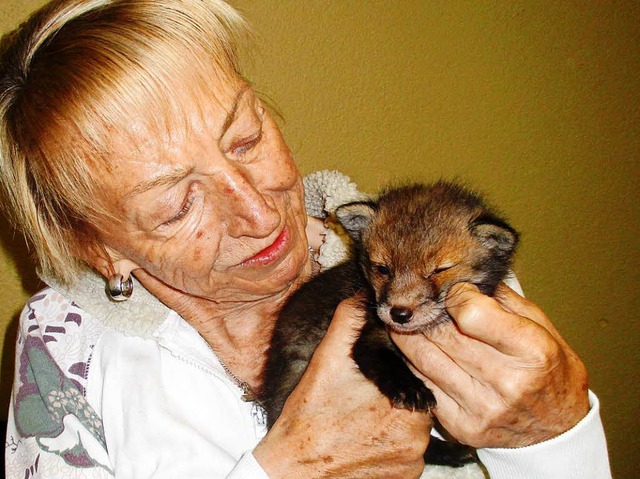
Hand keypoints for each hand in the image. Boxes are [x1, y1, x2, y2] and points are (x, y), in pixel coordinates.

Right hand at [254, 297, 431, 478]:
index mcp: (404, 403)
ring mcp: (412, 462)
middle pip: (414, 402)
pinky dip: (391, 446)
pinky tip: (365, 440)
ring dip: (393, 422)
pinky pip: (406, 454)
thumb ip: (348, 323)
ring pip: (412, 428)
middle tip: (359, 400)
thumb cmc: (309, 418)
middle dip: (392, 396)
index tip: (369, 380)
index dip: (392, 371)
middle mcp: (417, 437)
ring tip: (359, 421)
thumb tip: (362, 295)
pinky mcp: (405, 478)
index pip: (413, 376)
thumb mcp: (327, 362)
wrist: (294, 470)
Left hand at [391, 282, 589, 448]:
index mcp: (533, 352)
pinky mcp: (461, 425)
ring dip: (410, 335)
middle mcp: (507, 382)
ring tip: (410, 322)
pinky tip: (418, 351)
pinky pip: (422, 383)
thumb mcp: (542, 328)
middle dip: (427, 313)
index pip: (471, 313)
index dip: (456, 295)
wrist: (556, 431)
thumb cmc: (549, 371)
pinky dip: (415, 363)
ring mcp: (481, 407)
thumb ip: (503, 301)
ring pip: (424, 358)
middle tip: (422, 303)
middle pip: (442, 334)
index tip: (455, 292)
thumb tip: (464, 277)